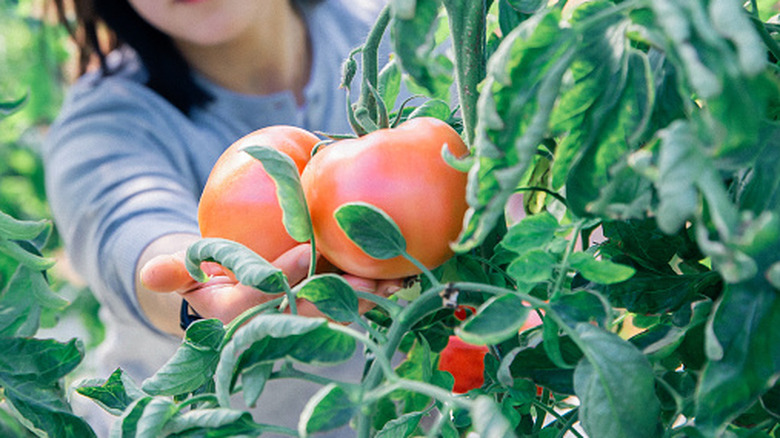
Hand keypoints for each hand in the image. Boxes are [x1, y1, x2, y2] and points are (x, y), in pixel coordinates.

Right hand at [140, 244, 401, 323]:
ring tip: (394, 278)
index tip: (303, 251)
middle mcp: (276, 325)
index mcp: (241, 317)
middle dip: (338, 293)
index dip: (281, 277)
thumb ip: (175, 272)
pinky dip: (376, 291)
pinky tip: (402, 275)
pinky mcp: (326, 313)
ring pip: (338, 310)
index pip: (262, 298)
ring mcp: (303, 321)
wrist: (230, 296)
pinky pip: (352, 303)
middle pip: (310, 310)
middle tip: (365, 274)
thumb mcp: (186, 273)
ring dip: (367, 297)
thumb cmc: (209, 277)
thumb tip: (148, 273)